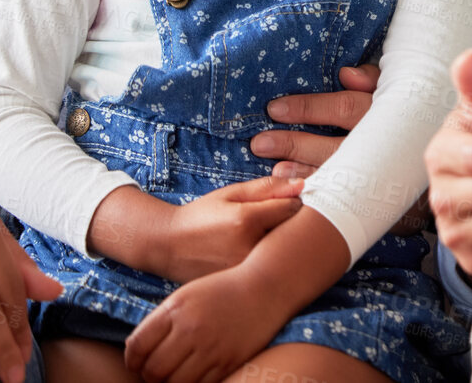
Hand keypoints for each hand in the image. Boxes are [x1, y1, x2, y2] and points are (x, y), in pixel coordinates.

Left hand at [124, 265, 288, 382]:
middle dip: (148, 375)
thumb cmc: (222, 291)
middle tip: (153, 373)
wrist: (264, 288)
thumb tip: (139, 352)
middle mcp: (192, 329)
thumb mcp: (186, 296)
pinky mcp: (229, 362)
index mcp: (176, 309)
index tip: (135, 363)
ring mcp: (211, 347)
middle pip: (154, 369)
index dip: (131, 360)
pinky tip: (193, 376)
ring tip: (172, 376)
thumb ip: (162, 321)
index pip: (138, 345)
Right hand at [154, 176, 304, 283]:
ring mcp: (246, 272)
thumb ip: (267, 188)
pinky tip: (258, 257)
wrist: (169, 247)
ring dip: (282, 246)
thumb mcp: (230, 193)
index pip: (293, 208)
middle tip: (276, 221)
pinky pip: (270, 272)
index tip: (287, 201)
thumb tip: (302, 184)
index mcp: (247, 220)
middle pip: (293, 235)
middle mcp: (249, 249)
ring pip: (283, 256)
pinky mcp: (243, 287)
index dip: (294, 202)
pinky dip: (270, 264)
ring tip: (260, 239)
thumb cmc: (201, 215)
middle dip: (292, 225)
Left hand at [250, 64, 424, 232]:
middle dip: (295, 144)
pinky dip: (323, 196)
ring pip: (340, 175)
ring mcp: (385, 174)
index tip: (274, 110)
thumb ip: (373, 78)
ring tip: (275, 170)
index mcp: (385, 113)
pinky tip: (299, 194)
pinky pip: (351, 200)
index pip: (343, 108)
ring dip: (304, 173)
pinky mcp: (386, 198)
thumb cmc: (412, 113)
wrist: (448, 155)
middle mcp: (384, 145)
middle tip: (260, 143)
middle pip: (334, 146)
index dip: (309, 108)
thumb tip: (345, 74)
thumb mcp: (399, 87)